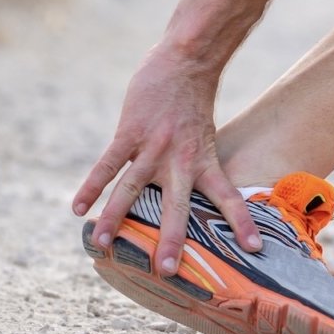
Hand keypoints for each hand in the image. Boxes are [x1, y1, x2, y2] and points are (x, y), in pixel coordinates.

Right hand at [74, 47, 262, 274]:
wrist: (184, 62)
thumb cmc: (192, 105)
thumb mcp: (204, 139)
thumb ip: (195, 167)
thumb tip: (187, 197)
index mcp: (204, 163)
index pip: (229, 198)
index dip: (243, 223)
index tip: (255, 249)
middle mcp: (181, 160)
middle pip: (176, 206)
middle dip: (173, 239)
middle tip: (170, 271)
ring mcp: (154, 147)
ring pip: (132, 188)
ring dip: (117, 218)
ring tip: (104, 245)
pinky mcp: (130, 133)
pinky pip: (108, 164)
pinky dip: (91, 186)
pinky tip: (78, 208)